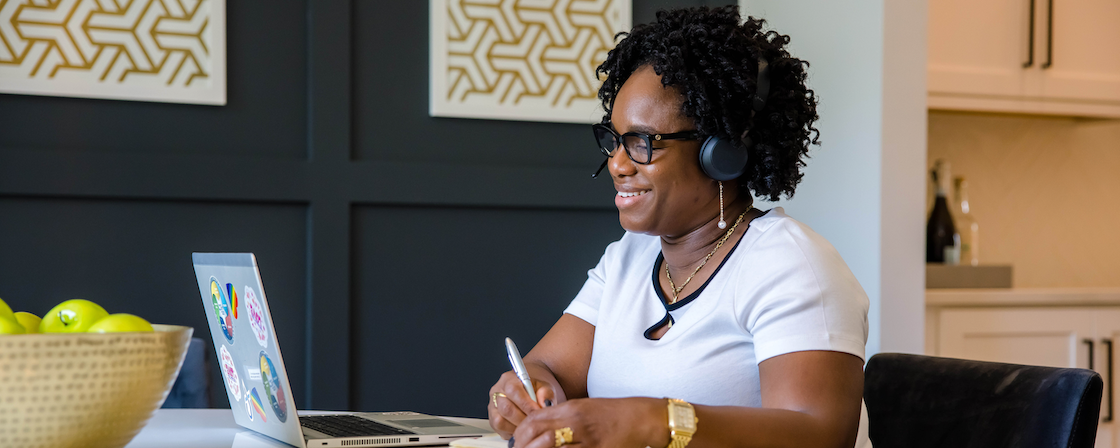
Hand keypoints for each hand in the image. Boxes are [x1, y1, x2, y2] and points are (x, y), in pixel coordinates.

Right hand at [488, 364, 563, 438]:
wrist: (531, 394)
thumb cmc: (536, 390)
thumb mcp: (544, 386)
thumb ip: (546, 393)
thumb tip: (545, 404)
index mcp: (508, 379)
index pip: (513, 390)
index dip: (526, 403)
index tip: (537, 412)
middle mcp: (497, 392)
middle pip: (506, 408)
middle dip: (523, 418)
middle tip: (535, 422)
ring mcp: (493, 407)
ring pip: (500, 421)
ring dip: (517, 426)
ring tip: (530, 425)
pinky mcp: (492, 421)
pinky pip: (500, 430)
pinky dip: (513, 432)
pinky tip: (523, 428)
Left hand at [511, 397, 669, 447]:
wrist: (640, 419)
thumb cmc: (612, 414)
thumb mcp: (582, 408)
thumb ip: (560, 416)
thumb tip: (537, 426)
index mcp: (571, 409)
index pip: (535, 419)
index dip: (521, 433)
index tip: (516, 440)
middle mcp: (576, 423)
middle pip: (539, 436)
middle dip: (525, 446)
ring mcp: (587, 440)